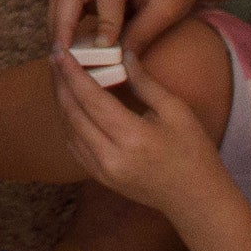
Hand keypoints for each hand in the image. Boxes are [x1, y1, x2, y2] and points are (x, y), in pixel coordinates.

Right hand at [48, 0, 209, 64]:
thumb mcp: (169, 9)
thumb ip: (142, 33)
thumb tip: (118, 61)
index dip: (104, 24)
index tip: (104, 50)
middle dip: (63, 25)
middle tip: (62, 56)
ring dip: (57, 26)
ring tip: (61, 56)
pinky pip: (65, 2)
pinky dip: (62, 23)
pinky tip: (66, 46)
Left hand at [51, 32, 220, 210]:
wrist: (196, 200)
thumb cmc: (193, 152)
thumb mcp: (177, 111)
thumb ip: (145, 83)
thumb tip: (124, 54)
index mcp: (132, 137)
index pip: (90, 98)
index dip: (72, 73)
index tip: (60, 51)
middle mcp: (111, 157)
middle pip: (73, 113)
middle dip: (60, 82)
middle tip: (55, 57)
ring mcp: (103, 171)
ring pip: (69, 130)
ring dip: (61, 101)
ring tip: (59, 76)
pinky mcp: (101, 179)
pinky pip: (74, 147)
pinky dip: (68, 123)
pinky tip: (70, 105)